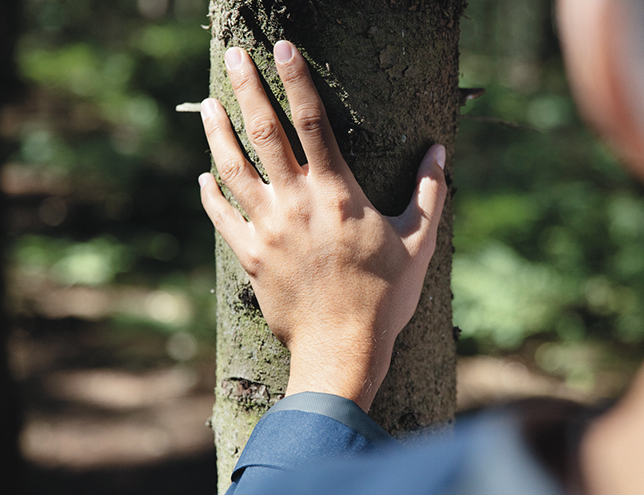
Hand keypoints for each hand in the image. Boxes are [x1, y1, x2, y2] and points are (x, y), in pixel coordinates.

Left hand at [198, 42, 447, 411]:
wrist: (342, 351)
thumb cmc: (386, 298)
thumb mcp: (419, 242)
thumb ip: (429, 192)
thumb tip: (440, 151)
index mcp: (338, 193)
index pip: (313, 122)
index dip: (297, 81)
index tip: (283, 49)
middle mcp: (296, 203)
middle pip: (264, 134)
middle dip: (248, 89)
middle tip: (234, 57)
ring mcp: (268, 229)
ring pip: (233, 169)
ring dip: (217, 133)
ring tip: (207, 105)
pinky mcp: (250, 257)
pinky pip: (223, 216)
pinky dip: (210, 193)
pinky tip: (204, 175)